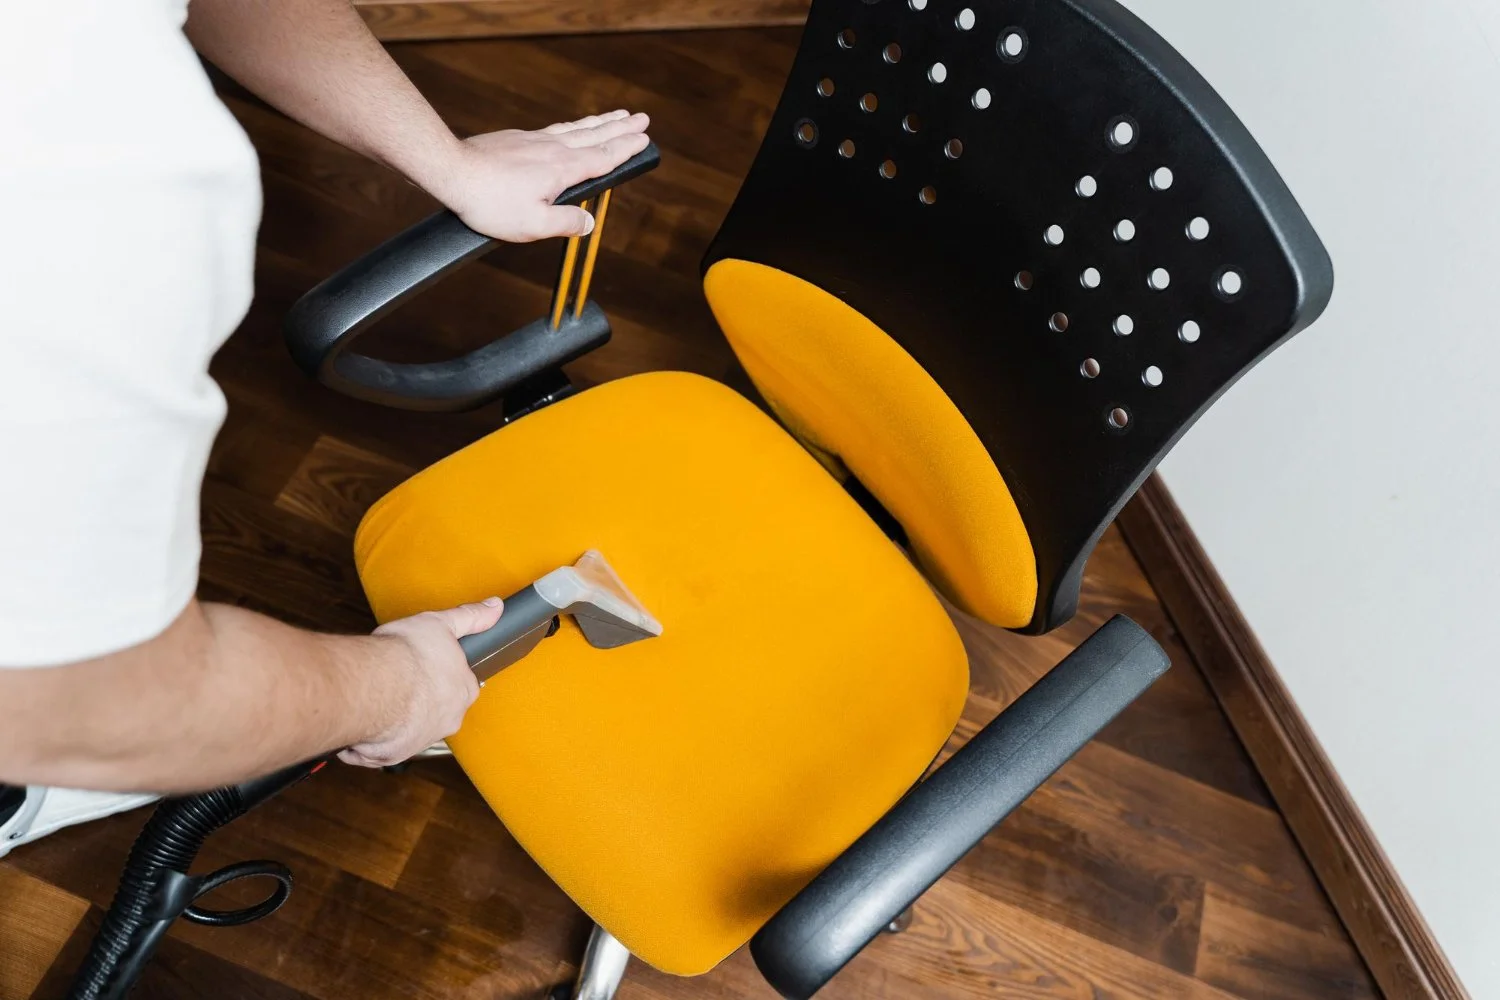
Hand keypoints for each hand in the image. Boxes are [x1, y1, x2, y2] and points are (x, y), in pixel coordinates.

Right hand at [340, 597, 503, 766]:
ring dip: (400, 717)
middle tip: (400, 679)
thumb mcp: (442, 623)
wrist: (373, 686)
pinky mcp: (393, 754)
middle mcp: (448, 719)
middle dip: (422, 697)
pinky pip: (384, 747)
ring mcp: (422, 739)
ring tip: (382, 697)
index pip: (461, 683)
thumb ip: (471, 617)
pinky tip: (367, 720)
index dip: (442, 672)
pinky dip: (376, 737)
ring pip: (413, 728)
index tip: (426, 665)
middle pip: (439, 708)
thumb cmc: (406, 655)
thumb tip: (496, 608)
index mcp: (463, 690)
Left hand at [425, 110, 650, 242]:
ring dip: (600, 122)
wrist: (453, 172)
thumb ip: (567, 223)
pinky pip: (556, 129)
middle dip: (621, 128)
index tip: (644, 140)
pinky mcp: (518, 139)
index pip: (604, 158)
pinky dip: (575, 126)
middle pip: (595, 135)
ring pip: (577, 129)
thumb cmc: (490, 202)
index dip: (626, 149)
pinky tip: (574, 127)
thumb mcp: (534, 224)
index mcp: (563, 170)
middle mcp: (553, 149)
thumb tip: (588, 222)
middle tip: (642, 118)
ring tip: (618, 114)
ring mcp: (535, 140)